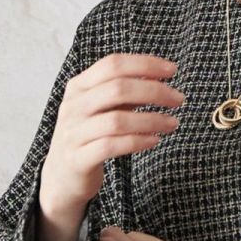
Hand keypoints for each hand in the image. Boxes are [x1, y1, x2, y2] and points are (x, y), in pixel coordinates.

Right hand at [40, 53, 186, 214]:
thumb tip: (157, 75)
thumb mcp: (102, 108)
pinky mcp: (78, 159)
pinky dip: (138, 142)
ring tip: (172, 124)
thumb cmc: (89, 136)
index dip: (144, 64)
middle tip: (178, 99)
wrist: (61, 176)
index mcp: (78, 86)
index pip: (113, 64)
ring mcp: (73, 133)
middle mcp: (73, 106)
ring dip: (152, 120)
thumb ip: (124, 92)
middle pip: (118, 89)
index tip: (172, 71)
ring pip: (117, 120)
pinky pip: (112, 146)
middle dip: (154, 91)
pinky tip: (155, 141)